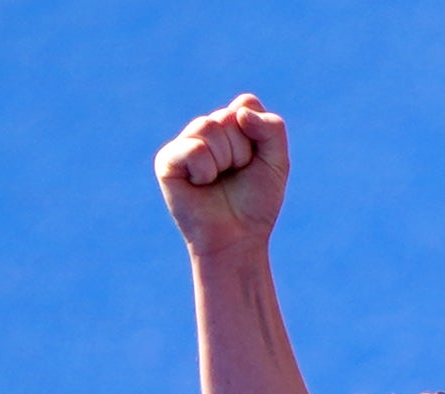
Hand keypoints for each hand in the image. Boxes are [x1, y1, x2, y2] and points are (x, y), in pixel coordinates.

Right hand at [156, 96, 287, 252]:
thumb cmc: (256, 203)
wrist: (238, 238)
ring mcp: (184, 143)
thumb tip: (238, 113)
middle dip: (242, 151)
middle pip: (229, 116)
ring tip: (218, 180)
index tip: (256, 161)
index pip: (247, 104)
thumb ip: (272, 129)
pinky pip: (193, 149)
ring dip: (225, 160)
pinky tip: (200, 185)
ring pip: (209, 127)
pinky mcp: (167, 160)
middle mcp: (205, 130)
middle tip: (236, 175)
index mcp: (230, 125)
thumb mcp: (277, 163)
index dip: (258, 135)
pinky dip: (205, 171)